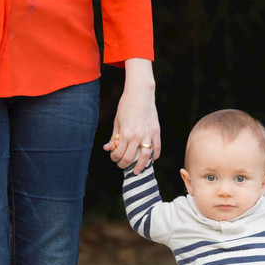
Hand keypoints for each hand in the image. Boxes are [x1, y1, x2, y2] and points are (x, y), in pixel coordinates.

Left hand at [103, 58, 158, 173]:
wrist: (140, 93)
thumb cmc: (126, 105)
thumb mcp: (116, 121)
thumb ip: (113, 136)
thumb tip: (107, 148)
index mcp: (125, 134)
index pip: (118, 153)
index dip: (114, 158)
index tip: (113, 157)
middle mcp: (137, 136)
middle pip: (130, 158)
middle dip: (124, 164)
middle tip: (122, 165)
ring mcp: (148, 135)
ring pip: (145, 157)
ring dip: (140, 167)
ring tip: (137, 171)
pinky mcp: (156, 132)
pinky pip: (157, 148)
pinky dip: (154, 156)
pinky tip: (151, 160)